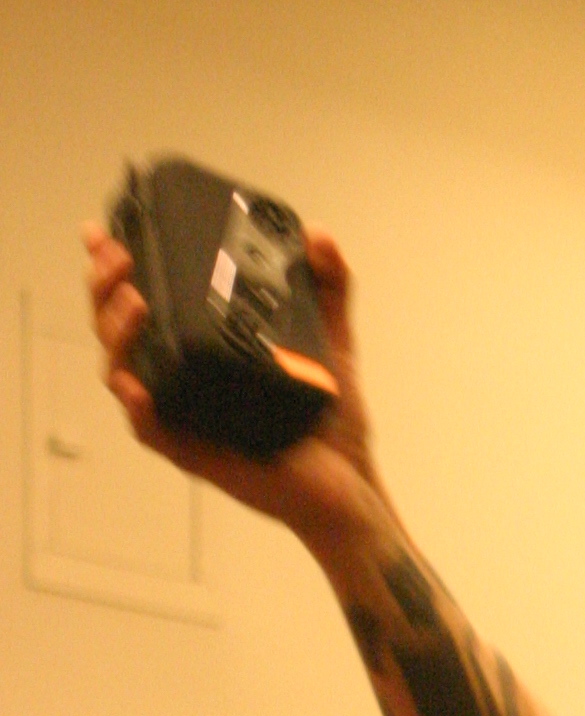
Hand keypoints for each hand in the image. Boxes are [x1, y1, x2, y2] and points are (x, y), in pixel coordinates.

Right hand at [84, 218, 389, 551]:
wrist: (352, 485)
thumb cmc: (334, 423)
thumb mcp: (332, 340)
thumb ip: (329, 285)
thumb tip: (318, 235)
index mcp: (200, 350)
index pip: (140, 302)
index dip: (111, 268)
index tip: (100, 230)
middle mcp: (183, 380)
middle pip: (116, 330)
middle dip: (103, 288)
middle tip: (119, 258)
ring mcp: (185, 416)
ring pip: (122, 372)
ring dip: (114, 333)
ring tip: (134, 301)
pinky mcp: (194, 454)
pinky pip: (149, 429)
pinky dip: (136, 404)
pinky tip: (134, 381)